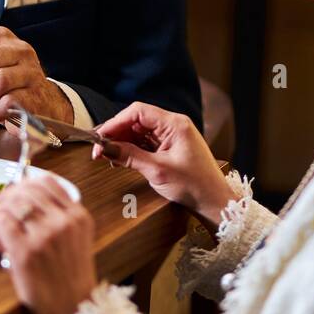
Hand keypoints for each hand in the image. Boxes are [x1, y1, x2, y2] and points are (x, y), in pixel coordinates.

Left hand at [0, 174, 96, 313]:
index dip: (25, 184)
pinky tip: (0, 244)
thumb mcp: (77, 241)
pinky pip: (2, 224)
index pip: (47, 182)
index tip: (16, 196)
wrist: (74, 313)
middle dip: (8, 198)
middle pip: (26, 189)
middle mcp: (64, 222)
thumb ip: (60, 218)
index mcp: (78, 217)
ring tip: (1, 233)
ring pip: (11, 205)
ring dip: (0, 215)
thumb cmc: (71, 280)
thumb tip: (24, 198)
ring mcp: (45, 236)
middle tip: (1, 213)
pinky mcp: (25, 252)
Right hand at [93, 102, 233, 229]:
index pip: (138, 112)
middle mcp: (173, 126)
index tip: (100, 136)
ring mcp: (172, 136)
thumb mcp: (158, 170)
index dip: (116, 122)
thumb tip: (106, 148)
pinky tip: (121, 159)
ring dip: (122, 142)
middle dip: (116, 133)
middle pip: (137, 121)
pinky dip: (132, 150)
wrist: (214, 201)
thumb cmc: (195, 186)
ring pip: (139, 132)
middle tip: (99, 149)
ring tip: (108, 156)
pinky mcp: (170, 148)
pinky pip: (146, 143)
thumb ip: (129, 156)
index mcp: (175, 124)